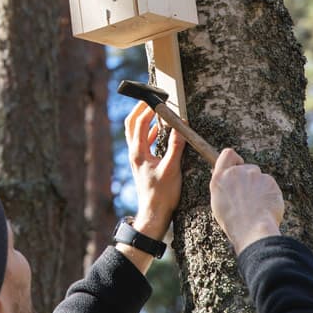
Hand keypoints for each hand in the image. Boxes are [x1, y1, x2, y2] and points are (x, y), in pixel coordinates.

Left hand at [123, 103, 184, 240]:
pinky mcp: (142, 163)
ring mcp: (137, 158)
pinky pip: (142, 141)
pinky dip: (149, 132)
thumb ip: (176, 147)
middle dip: (140, 109)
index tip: (158, 98)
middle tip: (151, 98)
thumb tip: (180, 126)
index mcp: (138, 152)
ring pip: (135, 132)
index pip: (138, 123)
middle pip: (131, 124)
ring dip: (144, 120)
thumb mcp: (172, 169)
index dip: (147, 108)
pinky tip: (159, 131)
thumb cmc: (162, 194)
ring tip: (156, 111)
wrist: (154, 214)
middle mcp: (134, 153)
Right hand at [209, 148, 283, 254]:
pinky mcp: (269, 181)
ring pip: (260, 178)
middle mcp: (236, 172)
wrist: (253, 230)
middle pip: (247, 168)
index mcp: (220, 178)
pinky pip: (270, 185)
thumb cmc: (234, 222)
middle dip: (250, 179)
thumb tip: (228, 179)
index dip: (235, 160)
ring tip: (257, 207)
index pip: (227, 154)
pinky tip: (266, 207)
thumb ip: (223, 186)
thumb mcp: (219, 203)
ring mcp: (254, 175)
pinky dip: (270, 194)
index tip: (239, 166)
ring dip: (260, 188)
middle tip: (249, 199)